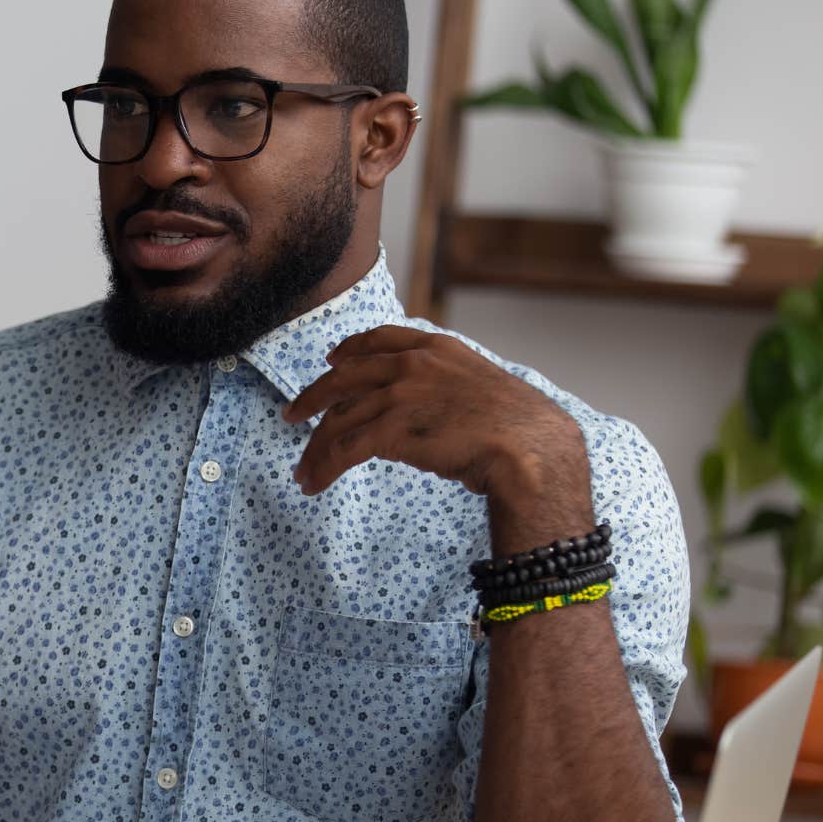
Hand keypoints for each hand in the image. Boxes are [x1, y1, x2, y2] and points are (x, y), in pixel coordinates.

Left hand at [283, 326, 592, 553]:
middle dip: (312, 397)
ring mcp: (399, 395)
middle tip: (291, 415)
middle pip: (344, 378)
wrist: (531, 448)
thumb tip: (434, 407)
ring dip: (315, 449)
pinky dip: (323, 468)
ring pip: (339, 419)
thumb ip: (451, 386)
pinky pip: (343, 450)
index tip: (331, 359)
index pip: (380, 338)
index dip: (350, 349)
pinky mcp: (391, 430)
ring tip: (302, 471)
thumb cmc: (521, 429)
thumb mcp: (483, 387)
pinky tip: (314, 483)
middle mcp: (412, 365)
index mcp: (437, 348)